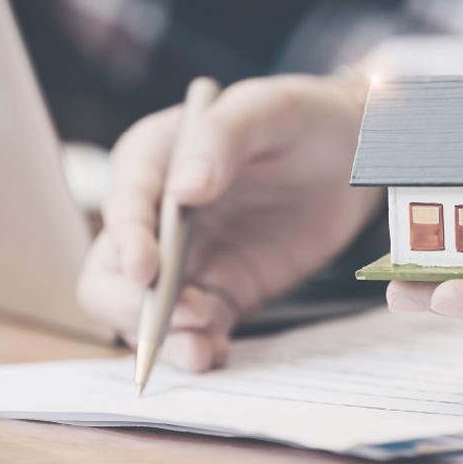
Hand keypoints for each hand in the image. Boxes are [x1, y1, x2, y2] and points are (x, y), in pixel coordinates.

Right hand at [78, 75, 379, 369]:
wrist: (351, 155)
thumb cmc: (302, 119)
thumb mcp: (267, 109)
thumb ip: (222, 138)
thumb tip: (183, 190)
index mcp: (154, 161)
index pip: (124, 205)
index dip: (126, 240)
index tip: (147, 270)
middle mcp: (158, 217)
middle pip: (111, 273)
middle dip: (133, 304)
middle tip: (185, 316)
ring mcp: (189, 261)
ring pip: (146, 313)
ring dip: (164, 338)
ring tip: (200, 350)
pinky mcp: (223, 291)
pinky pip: (196, 329)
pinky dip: (198, 347)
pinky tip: (216, 354)